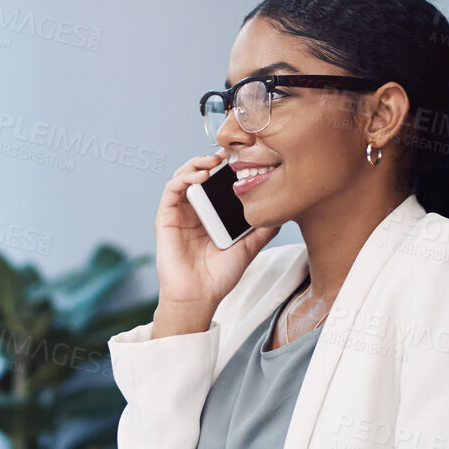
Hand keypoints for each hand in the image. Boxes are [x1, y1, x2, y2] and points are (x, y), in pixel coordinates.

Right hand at [153, 154, 278, 334]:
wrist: (199, 296)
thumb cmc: (220, 276)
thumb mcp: (248, 248)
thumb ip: (262, 230)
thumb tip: (283, 213)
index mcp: (210, 215)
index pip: (216, 184)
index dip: (225, 169)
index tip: (241, 157)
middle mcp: (193, 211)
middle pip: (198, 175)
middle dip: (211, 160)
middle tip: (229, 152)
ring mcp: (178, 214)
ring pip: (183, 177)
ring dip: (196, 164)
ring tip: (213, 161)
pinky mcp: (166, 218)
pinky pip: (171, 190)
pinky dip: (184, 178)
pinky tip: (200, 176)